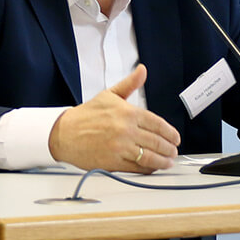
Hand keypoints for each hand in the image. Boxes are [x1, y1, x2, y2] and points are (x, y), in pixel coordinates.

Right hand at [48, 64, 180, 172]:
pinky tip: (153, 168)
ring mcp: (120, 147)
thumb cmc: (86, 115)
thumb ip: (130, 84)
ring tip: (168, 161)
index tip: (176, 138)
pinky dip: (148, 169)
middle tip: (174, 151)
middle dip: (169, 148)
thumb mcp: (109, 95)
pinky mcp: (113, 162)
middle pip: (157, 142)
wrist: (64, 133)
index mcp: (128, 113)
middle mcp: (126, 130)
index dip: (170, 133)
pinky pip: (136, 167)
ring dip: (163, 161)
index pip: (158, 124)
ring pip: (149, 157)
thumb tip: (142, 70)